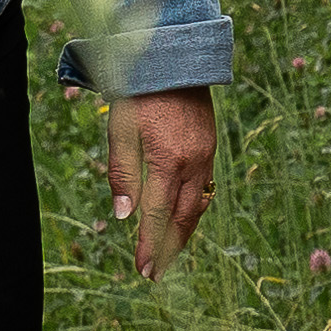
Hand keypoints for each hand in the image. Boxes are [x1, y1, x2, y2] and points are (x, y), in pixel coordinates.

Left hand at [104, 88, 218, 277]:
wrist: (173, 58)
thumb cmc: (140, 94)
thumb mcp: (121, 131)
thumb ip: (122, 175)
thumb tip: (123, 215)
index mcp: (168, 161)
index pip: (157, 215)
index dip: (150, 245)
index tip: (143, 270)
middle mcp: (193, 163)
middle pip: (183, 218)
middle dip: (168, 248)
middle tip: (154, 273)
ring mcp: (206, 155)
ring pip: (197, 206)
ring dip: (182, 234)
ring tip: (168, 254)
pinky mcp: (209, 148)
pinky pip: (204, 189)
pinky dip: (193, 211)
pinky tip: (183, 219)